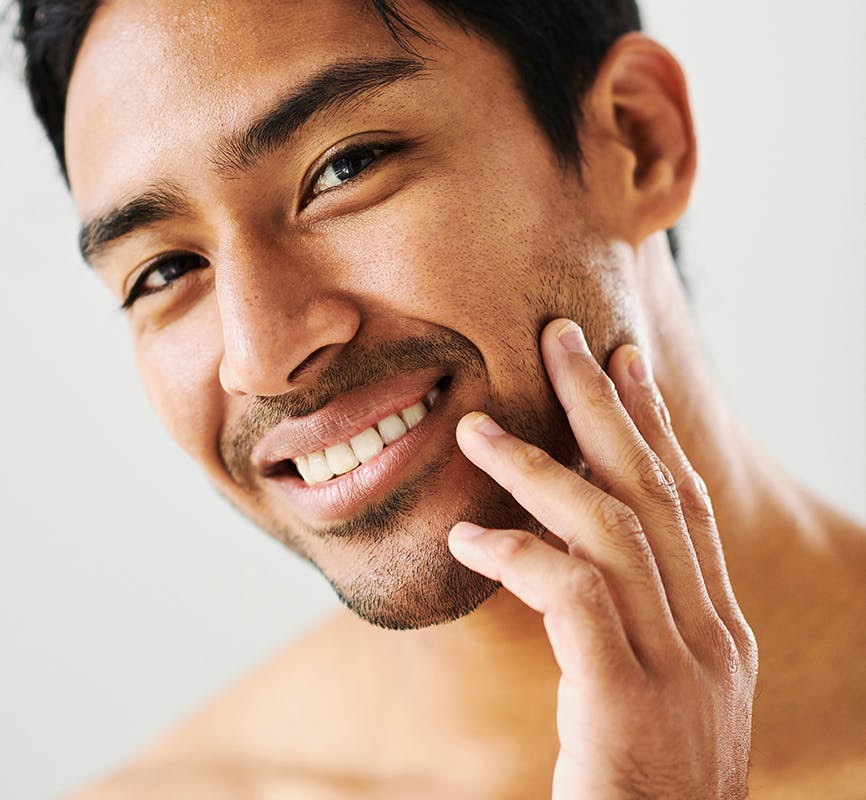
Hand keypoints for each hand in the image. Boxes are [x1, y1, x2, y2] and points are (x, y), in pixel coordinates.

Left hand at [448, 319, 757, 798]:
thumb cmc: (640, 790)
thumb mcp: (648, 696)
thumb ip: (628, 628)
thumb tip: (570, 563)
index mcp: (718, 632)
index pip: (685, 505)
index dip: (655, 428)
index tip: (626, 365)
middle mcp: (711, 639)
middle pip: (655, 492)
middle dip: (608, 408)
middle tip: (565, 340)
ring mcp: (679, 672)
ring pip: (611, 530)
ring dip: (539, 469)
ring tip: (475, 431)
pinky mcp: (626, 705)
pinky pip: (573, 597)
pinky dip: (519, 555)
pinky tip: (466, 540)